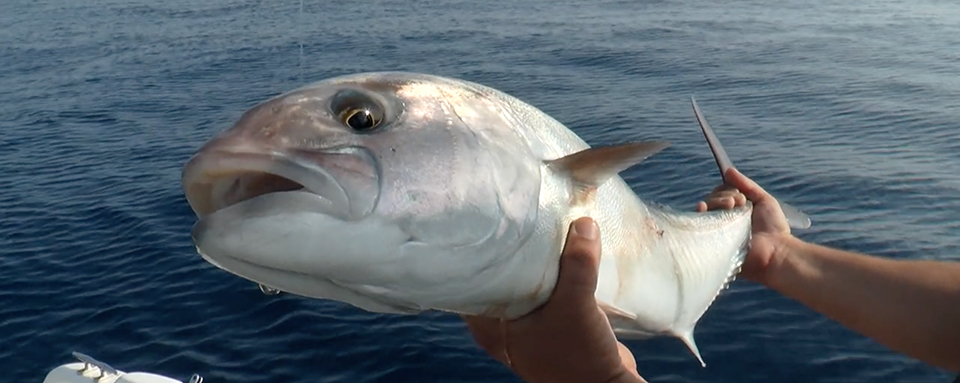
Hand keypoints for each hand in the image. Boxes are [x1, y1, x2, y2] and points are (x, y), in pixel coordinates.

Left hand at [461, 217, 645, 382]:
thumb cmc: (579, 355)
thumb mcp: (576, 305)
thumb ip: (577, 264)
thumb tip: (583, 223)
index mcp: (492, 325)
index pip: (471, 281)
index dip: (476, 253)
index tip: (482, 223)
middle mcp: (504, 326)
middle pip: (500, 278)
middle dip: (510, 251)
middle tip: (515, 218)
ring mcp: (529, 327)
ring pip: (525, 284)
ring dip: (536, 263)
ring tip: (541, 228)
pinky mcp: (553, 325)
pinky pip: (547, 293)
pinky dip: (554, 276)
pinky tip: (565, 255)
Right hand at [695, 167, 792, 284]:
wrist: (775, 253)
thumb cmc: (774, 229)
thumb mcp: (764, 201)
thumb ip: (747, 185)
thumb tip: (728, 170)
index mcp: (735, 211)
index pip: (722, 194)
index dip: (728, 192)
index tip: (741, 198)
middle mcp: (723, 219)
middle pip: (712, 199)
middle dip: (724, 197)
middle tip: (738, 204)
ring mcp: (716, 231)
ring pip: (706, 209)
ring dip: (716, 202)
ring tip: (731, 208)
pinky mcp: (710, 241)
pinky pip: (698, 224)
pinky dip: (699, 213)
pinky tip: (702, 208)